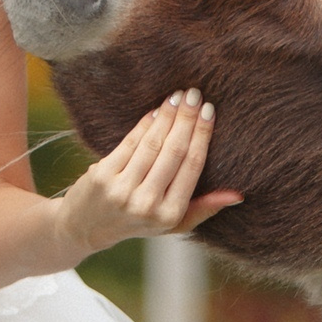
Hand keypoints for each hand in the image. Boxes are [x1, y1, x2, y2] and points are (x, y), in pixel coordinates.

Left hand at [58, 89, 241, 253]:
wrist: (84, 227)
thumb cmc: (137, 222)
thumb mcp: (173, 224)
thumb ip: (204, 209)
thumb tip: (237, 195)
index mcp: (169, 215)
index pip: (192, 167)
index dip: (202, 135)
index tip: (209, 111)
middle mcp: (147, 204)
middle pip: (174, 151)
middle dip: (187, 119)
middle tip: (196, 95)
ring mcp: (122, 189)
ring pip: (152, 144)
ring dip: (167, 116)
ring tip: (179, 96)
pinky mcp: (103, 175)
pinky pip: (130, 142)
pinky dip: (145, 123)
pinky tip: (157, 109)